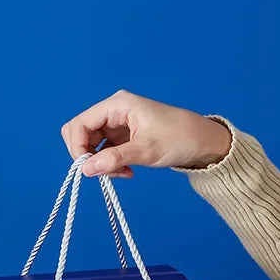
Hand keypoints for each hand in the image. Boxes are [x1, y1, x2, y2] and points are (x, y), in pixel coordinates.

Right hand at [60, 90, 231, 177]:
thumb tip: (85, 169)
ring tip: (123, 173)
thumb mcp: (145, 151)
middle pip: (83, 133)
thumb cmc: (177, 138)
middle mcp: (114, 111)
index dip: (77, 147)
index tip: (87, 168)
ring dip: (103, 163)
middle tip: (106, 173)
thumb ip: (113, 159)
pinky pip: (107, 151)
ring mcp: (119, 124)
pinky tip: (128, 171)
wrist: (201, 142)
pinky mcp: (125, 136)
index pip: (79, 123)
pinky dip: (112, 164)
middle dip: (90, 156)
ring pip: (94, 145)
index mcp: (117, 105)